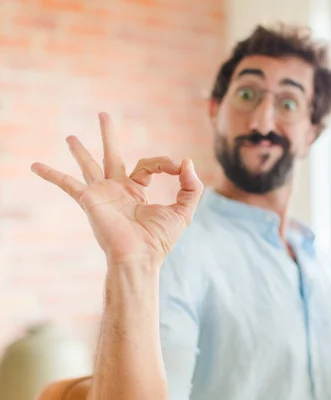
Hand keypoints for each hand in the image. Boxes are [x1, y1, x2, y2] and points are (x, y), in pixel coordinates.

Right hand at [31, 112, 203, 266]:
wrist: (140, 257)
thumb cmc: (160, 240)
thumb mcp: (184, 211)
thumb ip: (191, 187)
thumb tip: (187, 162)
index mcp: (137, 191)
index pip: (148, 165)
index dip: (164, 162)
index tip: (177, 167)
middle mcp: (118, 190)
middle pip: (113, 155)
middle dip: (108, 135)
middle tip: (104, 114)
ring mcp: (102, 194)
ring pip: (90, 165)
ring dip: (80, 150)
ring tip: (71, 137)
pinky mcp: (89, 200)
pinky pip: (67, 184)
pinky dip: (51, 175)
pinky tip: (35, 165)